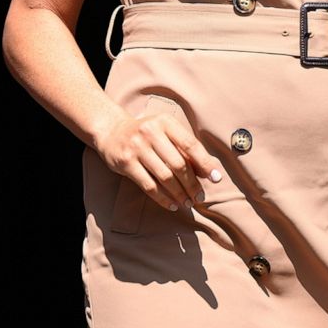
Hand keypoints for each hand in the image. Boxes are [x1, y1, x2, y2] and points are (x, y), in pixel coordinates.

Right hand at [92, 107, 223, 210]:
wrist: (112, 131)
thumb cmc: (147, 134)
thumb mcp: (165, 132)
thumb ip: (185, 148)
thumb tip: (209, 172)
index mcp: (165, 122)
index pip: (190, 145)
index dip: (205, 163)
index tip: (216, 178)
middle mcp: (150, 132)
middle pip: (178, 164)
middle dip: (192, 184)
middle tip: (200, 197)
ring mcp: (136, 147)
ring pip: (164, 177)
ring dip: (179, 194)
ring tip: (188, 203)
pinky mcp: (125, 162)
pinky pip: (149, 185)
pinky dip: (163, 198)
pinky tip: (172, 205)